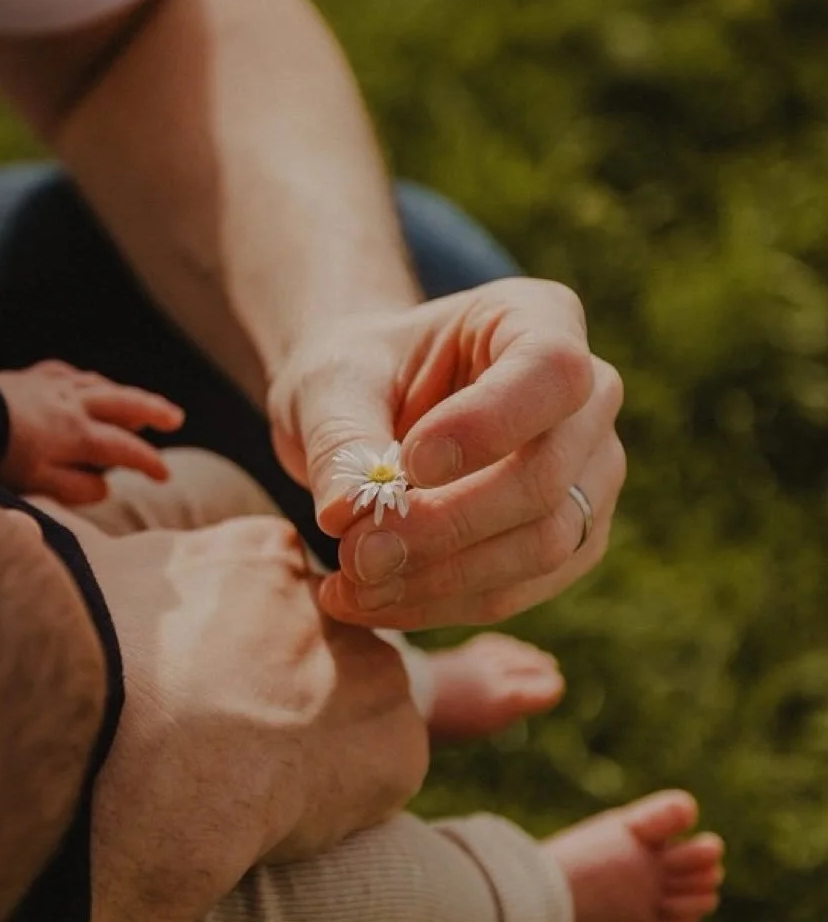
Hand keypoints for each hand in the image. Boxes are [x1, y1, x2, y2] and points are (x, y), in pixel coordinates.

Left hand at [0, 360, 182, 504]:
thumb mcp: (37, 483)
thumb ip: (77, 486)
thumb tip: (107, 484)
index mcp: (78, 435)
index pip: (125, 448)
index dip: (149, 462)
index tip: (165, 476)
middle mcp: (73, 405)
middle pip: (124, 403)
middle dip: (154, 411)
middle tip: (176, 418)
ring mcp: (54, 386)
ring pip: (101, 386)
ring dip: (125, 394)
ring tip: (140, 404)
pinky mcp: (33, 376)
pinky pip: (69, 374)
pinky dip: (85, 381)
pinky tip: (87, 383)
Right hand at [32, 504, 427, 864]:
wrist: (137, 764)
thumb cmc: (94, 670)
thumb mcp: (74, 583)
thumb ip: (65, 547)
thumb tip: (10, 526)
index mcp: (258, 551)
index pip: (270, 593)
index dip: (235, 651)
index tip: (200, 689)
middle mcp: (330, 597)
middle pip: (313, 647)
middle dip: (281, 688)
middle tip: (224, 738)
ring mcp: (372, 666)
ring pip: (355, 702)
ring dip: (316, 739)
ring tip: (249, 778)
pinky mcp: (398, 740)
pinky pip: (385, 767)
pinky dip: (348, 795)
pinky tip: (288, 808)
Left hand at [267, 278, 624, 629]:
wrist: (367, 407)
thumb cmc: (356, 373)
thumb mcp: (330, 382)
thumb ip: (339, 439)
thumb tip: (346, 516)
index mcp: (539, 318)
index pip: (552, 371)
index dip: (489, 425)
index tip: (408, 463)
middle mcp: (587, 397)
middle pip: (549, 475)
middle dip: (448, 525)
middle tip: (358, 553)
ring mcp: (590, 474)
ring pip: (545, 545)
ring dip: (442, 579)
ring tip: (351, 584)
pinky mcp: (570, 542)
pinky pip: (520, 588)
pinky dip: (441, 604)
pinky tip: (370, 601)